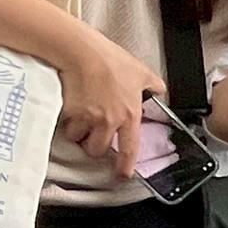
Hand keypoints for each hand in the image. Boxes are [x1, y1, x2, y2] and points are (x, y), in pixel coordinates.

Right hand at [58, 31, 157, 179]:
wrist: (82, 52)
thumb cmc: (112, 60)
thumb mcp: (142, 72)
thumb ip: (154, 86)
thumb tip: (160, 91)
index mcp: (129, 115)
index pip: (129, 149)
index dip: (125, 165)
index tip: (123, 175)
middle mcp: (108, 122)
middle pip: (97, 150)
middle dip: (94, 147)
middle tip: (94, 138)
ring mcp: (87, 119)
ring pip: (79, 140)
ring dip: (80, 136)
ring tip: (81, 123)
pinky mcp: (69, 113)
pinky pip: (66, 127)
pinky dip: (68, 124)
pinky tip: (71, 112)